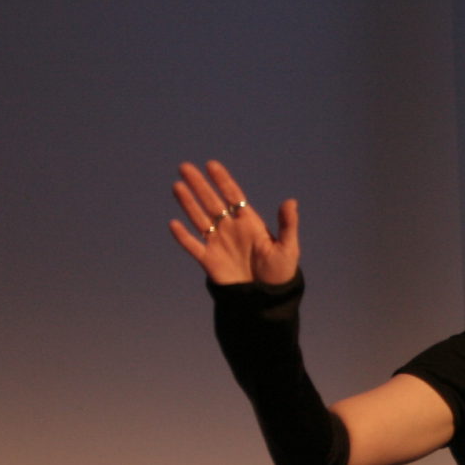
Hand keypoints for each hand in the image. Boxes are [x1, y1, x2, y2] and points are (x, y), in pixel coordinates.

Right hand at [168, 160, 299, 285]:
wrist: (266, 299)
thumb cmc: (281, 273)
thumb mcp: (288, 248)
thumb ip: (287, 225)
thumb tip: (291, 201)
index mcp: (249, 223)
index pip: (232, 196)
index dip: (222, 180)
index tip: (211, 164)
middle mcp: (230, 229)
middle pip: (211, 202)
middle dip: (199, 185)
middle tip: (185, 167)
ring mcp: (219, 243)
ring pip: (199, 219)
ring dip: (188, 203)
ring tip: (177, 186)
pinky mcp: (210, 261)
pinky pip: (193, 246)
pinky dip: (183, 237)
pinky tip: (174, 224)